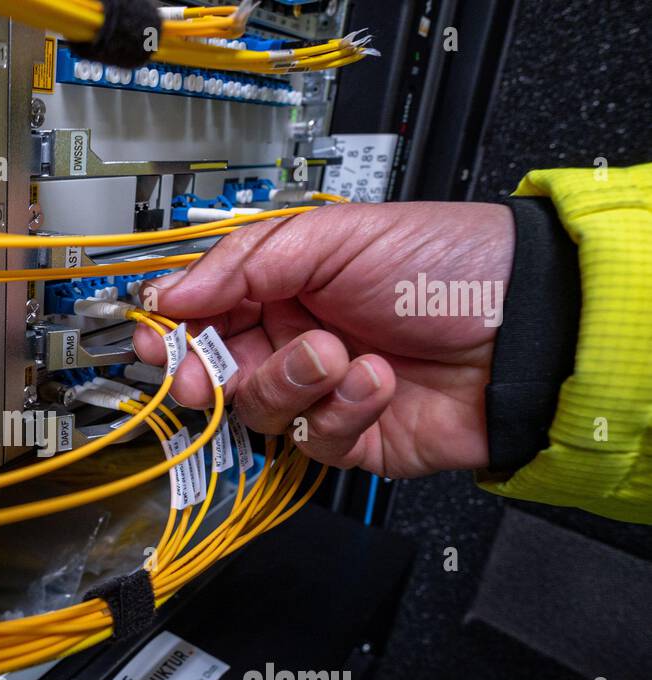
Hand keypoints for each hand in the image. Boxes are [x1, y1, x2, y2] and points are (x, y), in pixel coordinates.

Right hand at [133, 201, 513, 477]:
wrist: (527, 327)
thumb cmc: (445, 263)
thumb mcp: (334, 237)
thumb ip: (245, 263)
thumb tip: (172, 292)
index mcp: (282, 284)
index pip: (202, 311)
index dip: (173, 328)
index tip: (155, 337)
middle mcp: (292, 339)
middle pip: (213, 371)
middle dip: (203, 374)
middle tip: (199, 375)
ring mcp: (319, 391)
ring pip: (257, 408)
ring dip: (290, 381)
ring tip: (335, 354)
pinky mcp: (349, 439)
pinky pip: (311, 440)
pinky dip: (340, 412)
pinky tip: (376, 380)